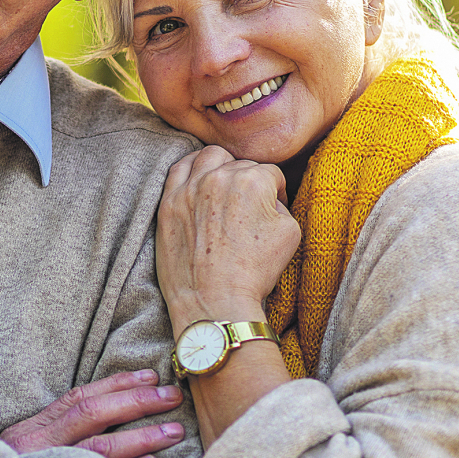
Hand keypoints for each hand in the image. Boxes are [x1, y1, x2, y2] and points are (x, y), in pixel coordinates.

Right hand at [0, 369, 185, 457]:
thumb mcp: (22, 453)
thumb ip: (54, 435)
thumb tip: (107, 415)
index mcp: (30, 431)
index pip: (78, 398)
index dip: (115, 385)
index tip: (149, 377)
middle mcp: (36, 447)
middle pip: (92, 415)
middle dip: (136, 402)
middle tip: (172, 397)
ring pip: (100, 449)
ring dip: (141, 437)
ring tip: (173, 431)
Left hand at [157, 146, 301, 332]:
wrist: (214, 301)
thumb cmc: (254, 272)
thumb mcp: (289, 233)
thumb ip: (281, 204)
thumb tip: (269, 197)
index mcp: (253, 181)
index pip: (270, 173)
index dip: (276, 192)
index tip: (272, 209)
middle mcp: (220, 177)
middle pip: (240, 164)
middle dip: (249, 180)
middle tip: (249, 204)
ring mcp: (190, 188)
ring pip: (209, 156)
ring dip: (221, 165)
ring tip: (223, 184)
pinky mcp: (169, 202)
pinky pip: (178, 169)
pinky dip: (190, 169)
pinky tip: (197, 179)